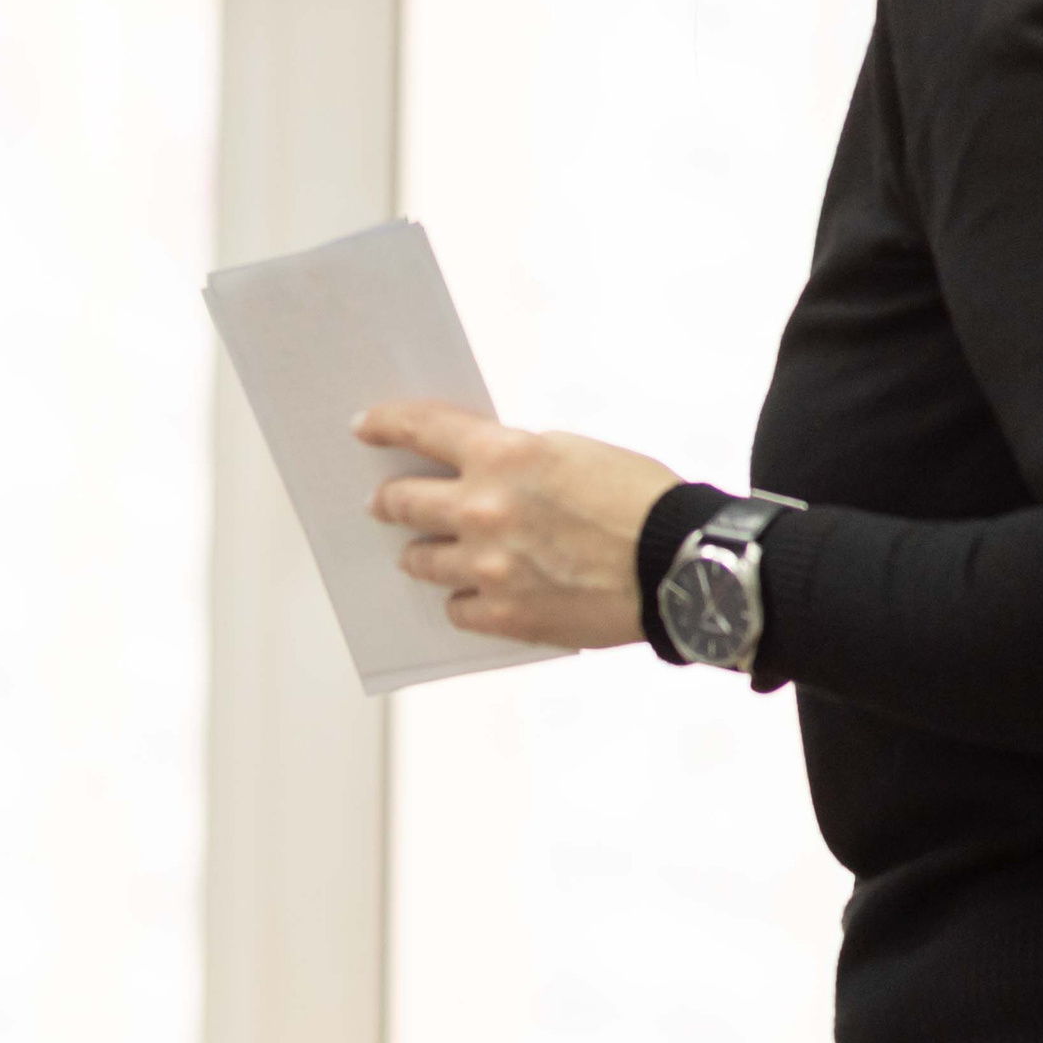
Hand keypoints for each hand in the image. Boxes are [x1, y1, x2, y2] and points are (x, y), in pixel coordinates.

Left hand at [356, 401, 675, 650]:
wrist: (680, 565)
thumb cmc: (639, 500)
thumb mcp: (574, 453)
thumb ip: (516, 460)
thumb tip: (477, 471)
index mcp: (505, 455)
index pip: (420, 428)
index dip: (384, 426)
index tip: (363, 428)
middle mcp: (484, 509)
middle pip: (403, 503)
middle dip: (387, 502)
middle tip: (380, 504)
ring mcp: (488, 567)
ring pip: (421, 561)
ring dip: (420, 553)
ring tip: (421, 553)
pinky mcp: (503, 616)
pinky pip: (456, 609)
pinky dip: (462, 599)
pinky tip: (471, 595)